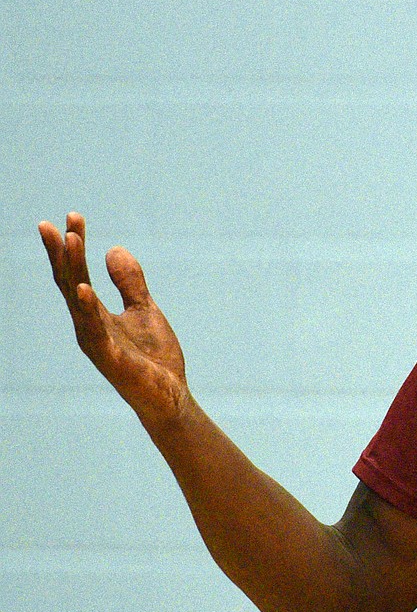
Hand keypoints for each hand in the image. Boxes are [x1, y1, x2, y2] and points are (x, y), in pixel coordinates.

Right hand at [40, 212, 189, 423]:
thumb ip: (129, 282)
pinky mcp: (111, 358)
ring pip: (78, 300)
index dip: (73, 246)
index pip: (77, 274)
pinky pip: (95, 330)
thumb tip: (113, 249)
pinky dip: (88, 309)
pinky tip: (83, 289)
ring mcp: (97, 342)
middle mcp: (88, 325)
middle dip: (62, 252)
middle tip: (52, 223)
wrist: (170, 395)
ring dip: (73, 270)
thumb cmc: (153, 357)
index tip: (72, 216)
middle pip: (69, 282)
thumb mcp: (144, 310)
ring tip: (70, 241)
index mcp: (94, 314)